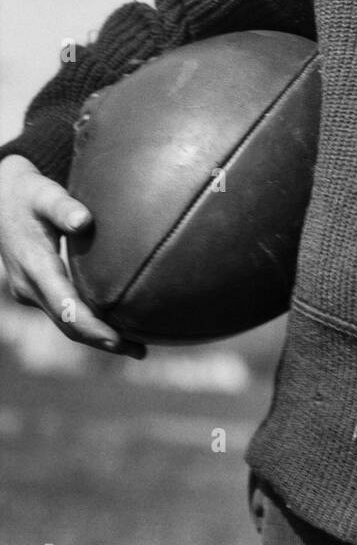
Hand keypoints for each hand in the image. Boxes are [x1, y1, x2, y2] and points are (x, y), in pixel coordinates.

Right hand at [0, 154, 144, 356]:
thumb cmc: (28, 193)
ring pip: (64, 322)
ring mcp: (29, 291)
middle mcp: (29, 285)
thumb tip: (84, 221)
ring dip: (96, 335)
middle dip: (102, 340)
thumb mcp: (44, 194)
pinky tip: (115, 323)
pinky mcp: (35, 290)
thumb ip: (64, 207)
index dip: (93, 327)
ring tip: (136, 345)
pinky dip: (87, 321)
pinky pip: (62, 312)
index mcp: (34, 266)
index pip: (65, 307)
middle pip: (67, 324)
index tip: (119, 340)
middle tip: (140, 351)